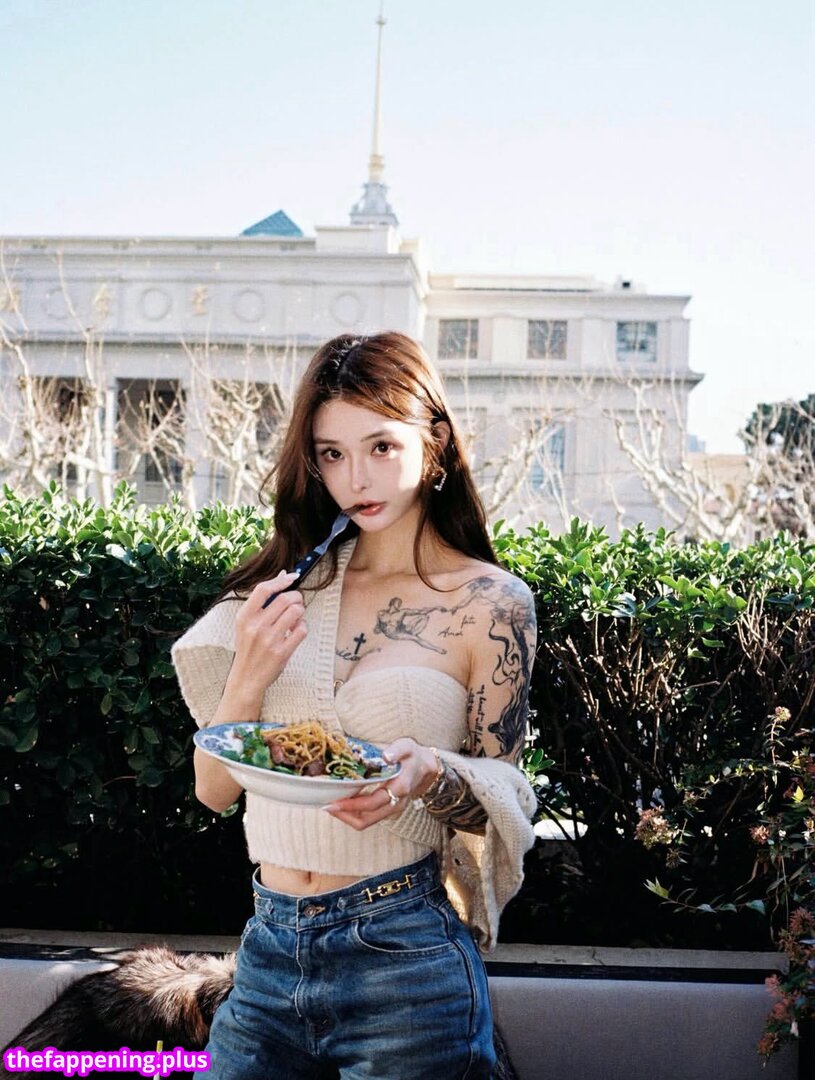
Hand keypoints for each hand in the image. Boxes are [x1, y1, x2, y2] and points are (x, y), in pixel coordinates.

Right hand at [229, 570, 306, 696]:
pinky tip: (296, 630)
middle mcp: (256, 627)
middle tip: (296, 602)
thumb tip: (281, 575)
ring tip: (295, 618)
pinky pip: (302, 630)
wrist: (246, 678)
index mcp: (244, 617)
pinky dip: (302, 627)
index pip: (263, 589)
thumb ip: (262, 601)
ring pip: (296, 612)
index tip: (291, 577)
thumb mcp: (246, 623)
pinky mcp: (282, 652)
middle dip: (296, 597)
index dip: (280, 580)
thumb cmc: (248, 648)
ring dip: (300, 612)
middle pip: (285, 598)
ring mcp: (269, 640)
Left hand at [323, 738, 437, 830]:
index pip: (372, 803)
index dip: (352, 805)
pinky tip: (344, 804)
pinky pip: (369, 819)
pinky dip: (354, 815)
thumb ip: (396, 750)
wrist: (426, 767)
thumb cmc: (413, 756)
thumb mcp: (407, 746)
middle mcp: (396, 803)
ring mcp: (393, 809)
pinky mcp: (389, 810)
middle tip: (327, 806)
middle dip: (345, 815)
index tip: (335, 801)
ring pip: (367, 822)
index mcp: (399, 788)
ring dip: (348, 817)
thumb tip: (385, 756)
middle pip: (367, 819)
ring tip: (332, 806)